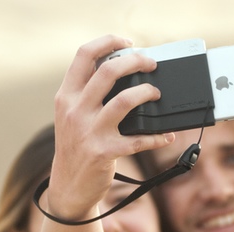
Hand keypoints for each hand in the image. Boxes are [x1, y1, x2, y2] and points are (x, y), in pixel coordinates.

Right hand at [48, 35, 174, 220]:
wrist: (67, 187)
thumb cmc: (75, 147)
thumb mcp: (70, 116)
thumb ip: (87, 94)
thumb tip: (121, 70)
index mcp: (66, 96)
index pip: (84, 55)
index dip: (108, 41)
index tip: (127, 42)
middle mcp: (75, 110)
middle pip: (109, 71)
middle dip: (136, 61)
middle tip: (150, 64)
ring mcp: (90, 131)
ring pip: (125, 100)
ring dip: (147, 93)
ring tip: (157, 94)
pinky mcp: (105, 152)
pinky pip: (139, 140)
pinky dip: (158, 136)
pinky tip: (167, 135)